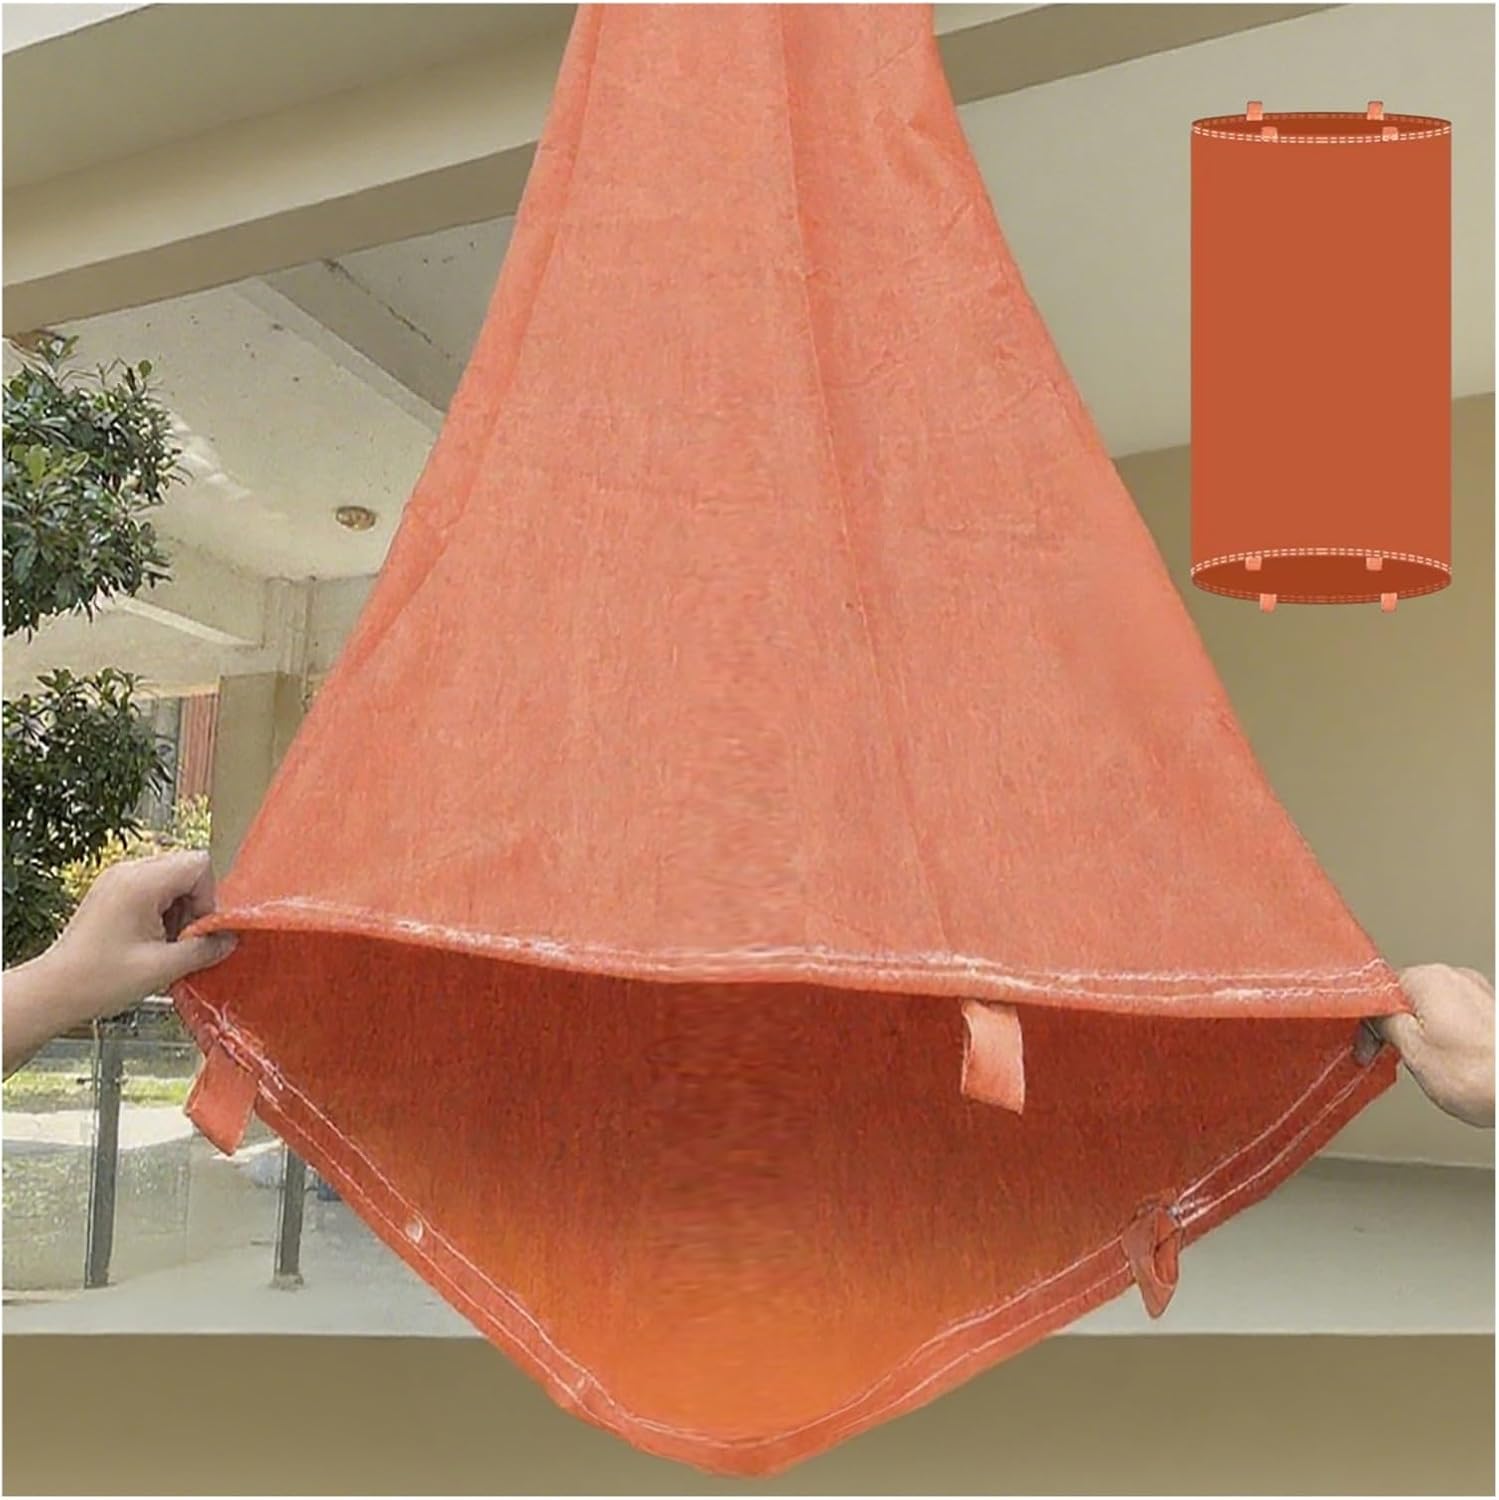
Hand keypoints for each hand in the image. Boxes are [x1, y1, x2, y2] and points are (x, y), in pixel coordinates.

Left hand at [4, 851, 236, 1074]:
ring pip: (171, 878)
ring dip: (178, 908)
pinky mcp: (110, 892)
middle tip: (181, 939)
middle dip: (195, 903)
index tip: (197, 931)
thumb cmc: (99, 980)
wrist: (52, 992)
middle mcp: (128, 872)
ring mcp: (116, 879)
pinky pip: (152, 888)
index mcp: (141, 883)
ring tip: (164, 942)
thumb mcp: (162, 968)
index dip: (208, 898)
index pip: (199, 865)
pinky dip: (161, 910)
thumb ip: (204, 949)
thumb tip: (230, 940)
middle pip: (186, 868)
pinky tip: (150, 939)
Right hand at [1370, 965, 1494, 1128]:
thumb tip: (1376, 1016)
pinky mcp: (1495, 1011)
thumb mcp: (1413, 1052)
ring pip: (1434, 1008)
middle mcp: (1456, 977)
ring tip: (1435, 1066)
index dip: (1367, 1023)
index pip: (1379, 990)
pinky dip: (1452, 1038)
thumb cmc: (1484, 1076)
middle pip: (1407, 997)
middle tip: (1399, 1059)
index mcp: (1429, 978)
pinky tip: (1457, 1063)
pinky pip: (1459, 1018)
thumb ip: (1385, 1024)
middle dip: (1398, 1027)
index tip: (1367, 1047)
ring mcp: (1480, 992)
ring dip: (1426, 1034)